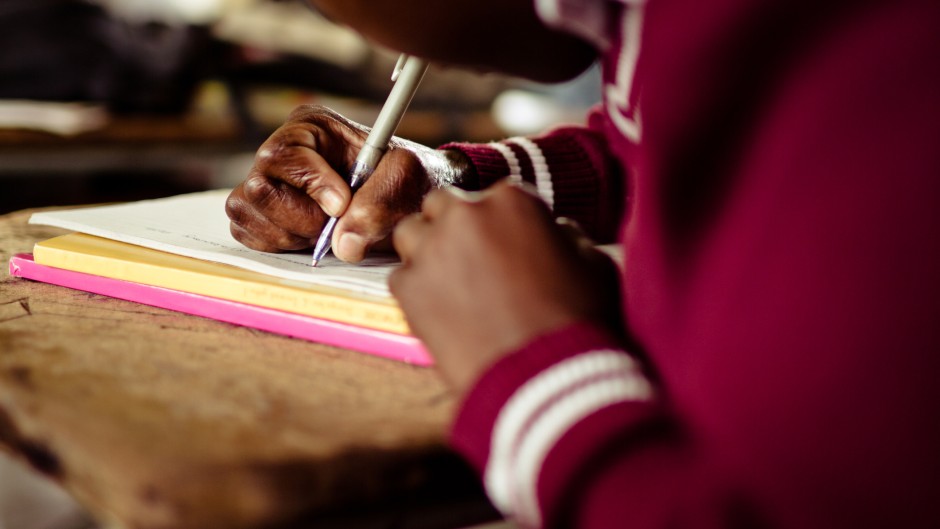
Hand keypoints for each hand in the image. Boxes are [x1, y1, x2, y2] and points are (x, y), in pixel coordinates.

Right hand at [225, 105, 470, 261]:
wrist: (407, 199)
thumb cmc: (406, 178)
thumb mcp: (407, 179)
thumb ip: (381, 203)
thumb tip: (345, 244)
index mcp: (311, 127)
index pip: (284, 154)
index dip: (310, 184)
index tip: (341, 205)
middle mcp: (282, 152)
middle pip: (259, 188)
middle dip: (301, 218)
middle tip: (337, 225)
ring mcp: (266, 182)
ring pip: (247, 212)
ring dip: (290, 234)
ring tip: (327, 230)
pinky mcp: (260, 213)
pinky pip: (247, 232)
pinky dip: (277, 244)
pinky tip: (309, 238)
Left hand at [389, 181, 622, 394]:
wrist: (545, 378)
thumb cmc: (577, 320)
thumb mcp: (595, 263)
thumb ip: (569, 235)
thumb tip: (556, 231)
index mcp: (511, 200)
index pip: (494, 196)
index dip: (500, 224)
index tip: (506, 246)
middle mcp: (464, 215)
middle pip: (443, 205)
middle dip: (455, 227)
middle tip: (472, 261)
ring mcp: (431, 250)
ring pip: (411, 233)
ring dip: (427, 250)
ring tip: (450, 282)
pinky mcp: (408, 289)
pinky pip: (401, 277)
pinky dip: (417, 290)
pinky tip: (441, 311)